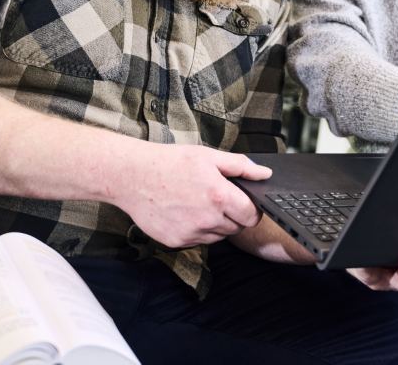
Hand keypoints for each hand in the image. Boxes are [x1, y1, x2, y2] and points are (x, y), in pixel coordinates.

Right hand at [112, 144, 271, 248]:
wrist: (132, 176)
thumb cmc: (170, 162)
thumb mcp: (208, 156)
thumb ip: (241, 166)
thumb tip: (265, 174)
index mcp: (219, 196)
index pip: (251, 216)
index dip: (251, 209)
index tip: (243, 203)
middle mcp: (207, 219)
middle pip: (235, 228)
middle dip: (232, 215)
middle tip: (216, 198)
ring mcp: (191, 233)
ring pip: (217, 236)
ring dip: (214, 224)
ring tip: (197, 203)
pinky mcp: (177, 242)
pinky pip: (197, 240)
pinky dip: (196, 230)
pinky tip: (183, 212)